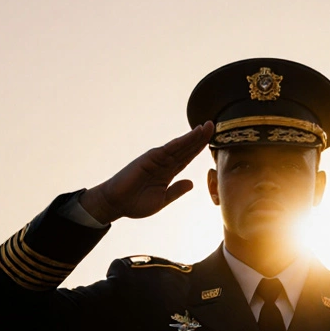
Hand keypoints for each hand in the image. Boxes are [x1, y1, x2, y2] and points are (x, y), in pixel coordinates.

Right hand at [80, 121, 213, 223]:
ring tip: (206, 127)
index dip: (199, 148)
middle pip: (185, 148)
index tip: (211, 139)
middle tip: (213, 125)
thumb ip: (176, 191)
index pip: (187, 157)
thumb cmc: (135, 204)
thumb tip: (192, 183)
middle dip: (200, 137)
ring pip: (179, 146)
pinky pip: (167, 149)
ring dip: (193, 136)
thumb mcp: (161, 200)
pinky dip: (179, 142)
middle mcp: (163, 163)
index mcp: (168, 173)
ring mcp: (156, 160)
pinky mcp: (149, 159)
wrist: (116, 204)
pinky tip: (190, 136)